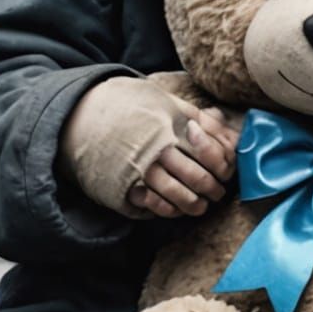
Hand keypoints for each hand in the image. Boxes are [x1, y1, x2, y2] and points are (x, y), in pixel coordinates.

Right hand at [58, 76, 240, 219]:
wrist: (82, 116)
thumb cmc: (130, 107)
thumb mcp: (165, 102)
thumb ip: (198, 117)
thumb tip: (230, 135)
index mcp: (170, 127)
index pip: (208, 152)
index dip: (223, 166)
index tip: (226, 171)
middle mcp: (157, 150)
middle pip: (197, 177)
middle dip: (213, 189)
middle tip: (217, 193)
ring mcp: (140, 170)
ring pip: (178, 195)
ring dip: (194, 204)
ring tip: (201, 206)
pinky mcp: (125, 186)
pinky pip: (154, 205)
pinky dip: (169, 209)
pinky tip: (175, 209)